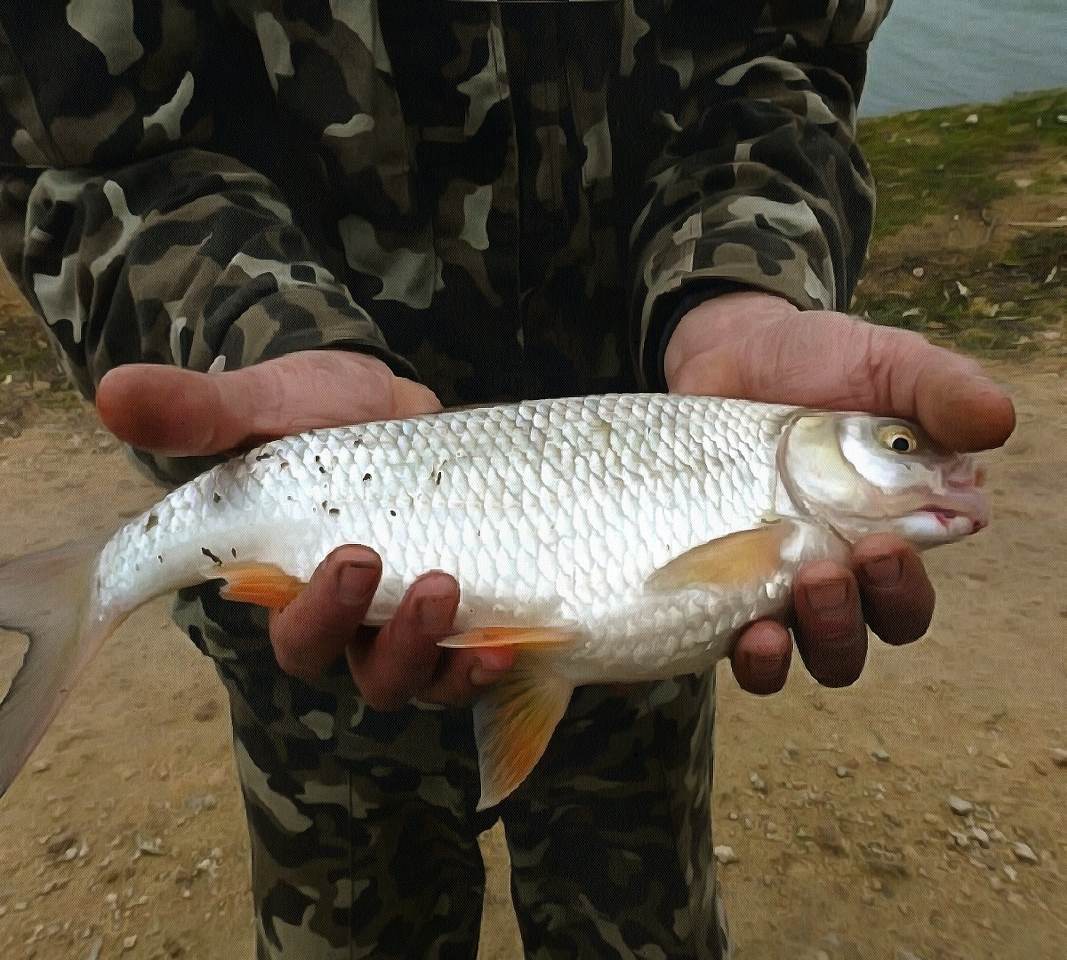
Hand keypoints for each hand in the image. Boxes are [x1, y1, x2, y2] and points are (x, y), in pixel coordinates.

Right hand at [96, 350, 515, 706]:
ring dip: (450, 658)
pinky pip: (481, 656)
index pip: (291, 635)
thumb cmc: (313, 411)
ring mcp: (414, 619)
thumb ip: (200, 412)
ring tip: (477, 611)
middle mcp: (354, 621)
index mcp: (293, 587)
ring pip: (427, 677)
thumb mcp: (262, 404)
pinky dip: (498, 655)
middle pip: (366, 673)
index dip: (316, 617)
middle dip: (395, 645)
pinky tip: (523, 636)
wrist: (389, 400)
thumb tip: (111, 392)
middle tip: (431, 584)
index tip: (347, 557)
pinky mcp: (474, 603)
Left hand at [664, 291, 1014, 693]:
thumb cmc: (818, 361)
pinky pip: (725, 639)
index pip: (906, 596)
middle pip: (854, 637)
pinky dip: (746, 654)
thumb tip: (996, 425)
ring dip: (794, 648)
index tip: (881, 547)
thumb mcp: (887, 363)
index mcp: (884, 531)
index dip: (901, 591)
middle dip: (846, 622)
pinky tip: (744, 632)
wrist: (730, 351)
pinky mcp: (713, 572)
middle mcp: (831, 568)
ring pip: (797, 650)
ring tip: (777, 618)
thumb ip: (940, 389)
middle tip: (827, 570)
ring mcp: (767, 575)